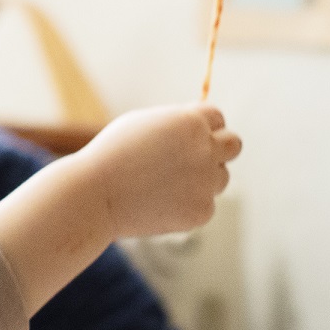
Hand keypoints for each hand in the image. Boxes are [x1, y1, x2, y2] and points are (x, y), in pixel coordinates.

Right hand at [0, 105, 238, 313]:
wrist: (95, 196)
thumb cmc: (113, 155)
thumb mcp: (144, 124)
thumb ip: (178, 123)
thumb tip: (203, 127)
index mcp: (192, 123)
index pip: (217, 117)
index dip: (204, 126)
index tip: (192, 136)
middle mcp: (206, 150)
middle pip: (234, 145)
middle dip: (220, 148)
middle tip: (199, 158)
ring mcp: (207, 183)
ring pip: (220, 178)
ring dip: (202, 179)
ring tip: (163, 185)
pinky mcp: (202, 212)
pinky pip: (204, 204)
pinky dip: (187, 205)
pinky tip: (158, 204)